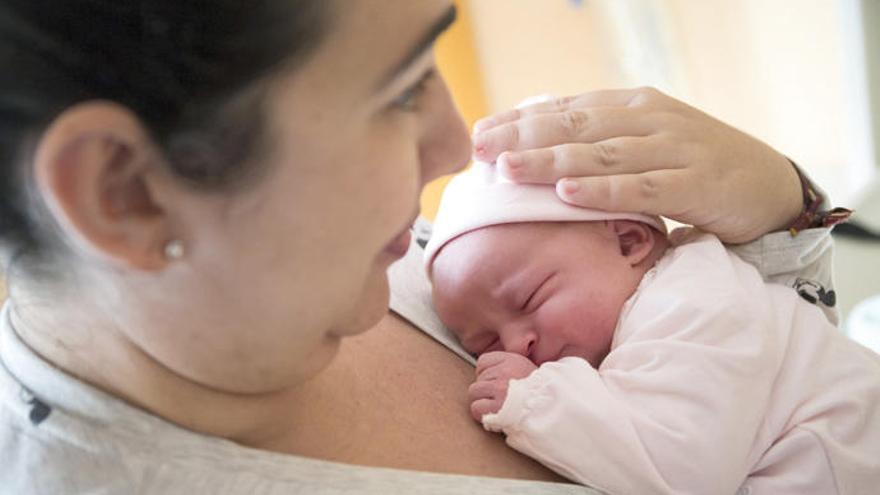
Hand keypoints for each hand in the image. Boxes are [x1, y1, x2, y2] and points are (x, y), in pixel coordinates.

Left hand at [468, 351, 536, 421]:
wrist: (550, 409)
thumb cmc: (539, 393)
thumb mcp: (525, 369)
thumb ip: (506, 367)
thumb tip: (484, 372)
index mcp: (512, 360)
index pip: (483, 362)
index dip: (487, 374)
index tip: (496, 382)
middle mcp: (504, 371)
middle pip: (478, 378)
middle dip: (486, 389)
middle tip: (499, 398)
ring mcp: (499, 388)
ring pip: (474, 392)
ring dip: (482, 401)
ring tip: (497, 406)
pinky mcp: (496, 406)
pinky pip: (476, 407)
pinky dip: (481, 414)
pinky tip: (494, 414)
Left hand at [471, 87, 802, 243]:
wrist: (771, 187)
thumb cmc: (696, 167)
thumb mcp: (646, 144)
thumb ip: (602, 143)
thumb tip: (544, 153)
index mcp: (634, 106)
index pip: (568, 108)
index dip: (522, 119)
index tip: (481, 131)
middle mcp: (650, 119)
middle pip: (576, 126)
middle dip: (523, 136)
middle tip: (479, 148)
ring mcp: (675, 148)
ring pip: (602, 154)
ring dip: (551, 161)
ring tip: (508, 169)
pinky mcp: (695, 183)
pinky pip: (642, 188)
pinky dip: (603, 190)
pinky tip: (568, 193)